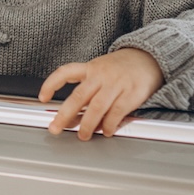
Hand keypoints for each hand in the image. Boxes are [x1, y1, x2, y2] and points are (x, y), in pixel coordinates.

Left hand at [38, 48, 162, 139]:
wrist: (151, 58)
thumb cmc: (123, 67)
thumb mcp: (102, 69)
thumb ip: (88, 89)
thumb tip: (72, 115)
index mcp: (91, 67)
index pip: (65, 72)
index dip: (51, 84)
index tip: (43, 97)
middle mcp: (101, 75)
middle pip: (78, 96)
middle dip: (64, 114)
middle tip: (56, 128)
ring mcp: (116, 84)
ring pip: (96, 107)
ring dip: (87, 125)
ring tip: (83, 136)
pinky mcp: (131, 94)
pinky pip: (116, 113)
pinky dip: (109, 125)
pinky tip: (106, 131)